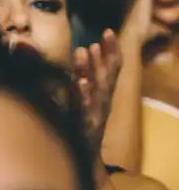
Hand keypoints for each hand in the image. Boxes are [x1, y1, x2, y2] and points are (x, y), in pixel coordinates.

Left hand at [73, 31, 124, 153]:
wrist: (82, 157)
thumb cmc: (79, 125)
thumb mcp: (78, 100)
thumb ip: (78, 80)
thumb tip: (78, 58)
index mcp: (101, 94)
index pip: (110, 69)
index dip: (111, 51)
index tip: (109, 32)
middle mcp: (101, 102)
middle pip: (107, 75)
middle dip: (107, 54)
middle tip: (105, 34)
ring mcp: (94, 113)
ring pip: (95, 88)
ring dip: (91, 68)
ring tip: (86, 49)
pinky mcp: (83, 125)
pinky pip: (83, 108)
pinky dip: (81, 95)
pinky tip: (78, 83)